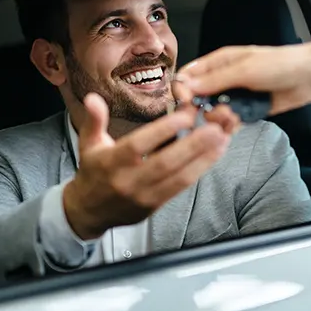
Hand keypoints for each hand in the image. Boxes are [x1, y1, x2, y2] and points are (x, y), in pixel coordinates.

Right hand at [62, 93, 232, 239]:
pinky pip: (181, 187)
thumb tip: (93, 98)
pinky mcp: (156, 205)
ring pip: (178, 178)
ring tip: (222, 139)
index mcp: (111, 162)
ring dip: (203, 158)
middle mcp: (129, 181)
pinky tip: (214, 155)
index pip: (139, 145)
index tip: (185, 114)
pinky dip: (199, 170)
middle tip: (214, 127)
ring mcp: (144, 196)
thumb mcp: (89, 143)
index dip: (163, 130)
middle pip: (165, 163)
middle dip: (193, 145)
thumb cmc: (93, 172)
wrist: (89, 212)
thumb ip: (94, 120)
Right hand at [176, 29, 310, 116]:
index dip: (183, 90)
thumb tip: (185, 85)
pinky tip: (235, 126)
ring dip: (218, 119)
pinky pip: (229, 123)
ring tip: (233, 118)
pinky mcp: (246, 111)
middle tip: (214, 115)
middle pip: (197, 98)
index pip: (188, 76)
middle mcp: (223, 80)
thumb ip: (215, 80)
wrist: (310, 77)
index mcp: (219, 62)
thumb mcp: (245, 69)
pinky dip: (229, 127)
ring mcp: (235, 96)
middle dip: (202, 109)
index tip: (187, 103)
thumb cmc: (280, 64)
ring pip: (213, 113)